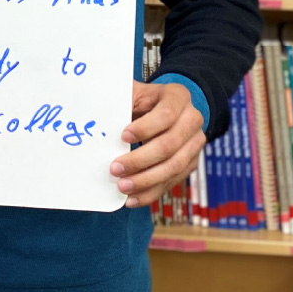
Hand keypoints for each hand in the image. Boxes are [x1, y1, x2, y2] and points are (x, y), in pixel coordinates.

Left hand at [109, 81, 205, 208]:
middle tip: (115, 169)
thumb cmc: (141, 101)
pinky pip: (172, 182)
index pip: (166, 114)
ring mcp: (195, 143)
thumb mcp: (132, 93)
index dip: (145, 128)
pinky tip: (132, 198)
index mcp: (178, 96)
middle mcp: (192, 119)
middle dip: (140, 160)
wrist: (163, 110)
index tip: (122, 136)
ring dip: (145, 180)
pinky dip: (151, 192)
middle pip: (170, 145)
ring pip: (173, 167)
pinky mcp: (191, 163)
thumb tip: (97, 118)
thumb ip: (120, 102)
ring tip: (122, 187)